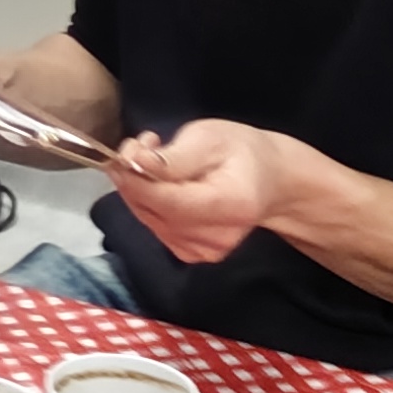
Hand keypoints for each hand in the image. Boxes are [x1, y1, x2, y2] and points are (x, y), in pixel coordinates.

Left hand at [112, 120, 287, 264]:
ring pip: (150, 221)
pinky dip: (150, 206)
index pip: (169, 202)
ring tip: (156, 160)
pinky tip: (163, 186)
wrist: (267, 180)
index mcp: (231, 204)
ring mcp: (207, 251)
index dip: (137, 181)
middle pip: (155, 214)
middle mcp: (219, 237)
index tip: (125, 153)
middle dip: (134, 180)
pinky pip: (156, 229)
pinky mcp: (194, 255)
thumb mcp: (210, 137)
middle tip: (138, 146)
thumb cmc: (241, 151)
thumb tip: (136, 163)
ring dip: (139, 190)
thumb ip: (174, 156)